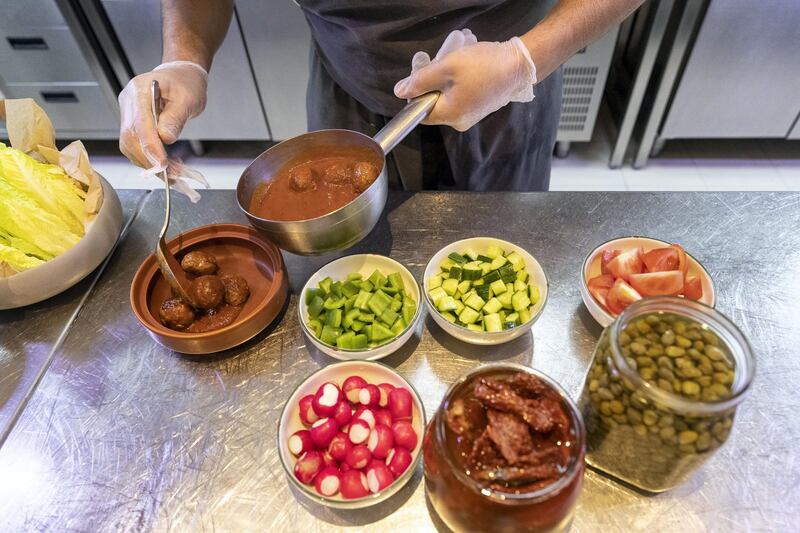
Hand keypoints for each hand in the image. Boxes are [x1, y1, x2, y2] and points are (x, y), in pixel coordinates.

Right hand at [118, 61, 207, 168]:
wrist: (181, 75)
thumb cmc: (186, 83)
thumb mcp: (188, 99)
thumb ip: (176, 118)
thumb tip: (166, 138)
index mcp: (140, 90)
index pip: (140, 124)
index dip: (150, 147)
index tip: (161, 164)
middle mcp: (129, 101)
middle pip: (130, 137)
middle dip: (147, 158)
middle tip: (167, 175)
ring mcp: (128, 112)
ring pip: (129, 144)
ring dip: (147, 161)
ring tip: (168, 173)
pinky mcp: (131, 122)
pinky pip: (134, 144)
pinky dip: (147, 157)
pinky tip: (162, 165)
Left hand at [394, 29, 536, 131]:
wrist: (520, 65)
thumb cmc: (484, 66)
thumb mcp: (446, 68)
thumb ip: (420, 81)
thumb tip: (400, 92)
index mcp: (449, 115)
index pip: (420, 111)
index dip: (417, 90)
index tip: (424, 70)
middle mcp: (460, 122)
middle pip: (435, 101)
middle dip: (435, 77)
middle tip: (443, 57)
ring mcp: (472, 115)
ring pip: (449, 94)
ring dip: (449, 74)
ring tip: (460, 55)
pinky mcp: (481, 107)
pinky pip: (463, 93)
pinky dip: (461, 78)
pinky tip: (469, 62)